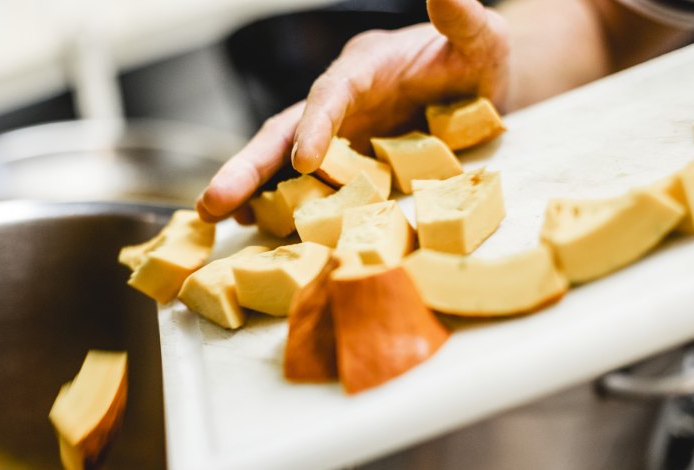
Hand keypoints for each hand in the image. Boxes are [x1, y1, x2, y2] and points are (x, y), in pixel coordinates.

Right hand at [197, 0, 509, 222]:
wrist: (478, 93)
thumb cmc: (478, 63)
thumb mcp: (481, 38)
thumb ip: (461, 17)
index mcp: (366, 68)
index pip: (332, 93)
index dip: (315, 124)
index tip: (305, 162)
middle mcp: (340, 102)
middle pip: (284, 129)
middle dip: (249, 165)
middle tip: (212, 200)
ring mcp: (336, 135)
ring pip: (282, 160)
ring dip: (250, 188)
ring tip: (215, 217)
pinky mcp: (342, 163)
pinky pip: (303, 183)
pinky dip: (278, 201)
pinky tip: (253, 225)